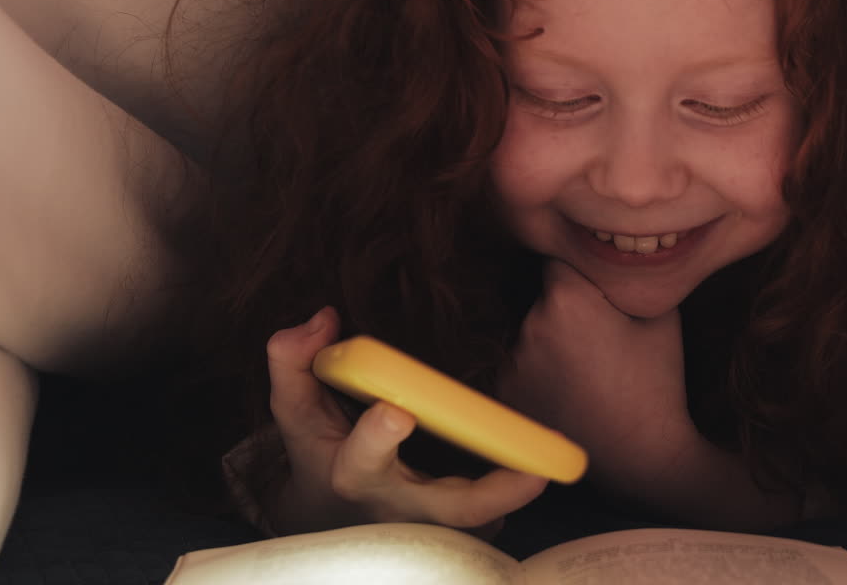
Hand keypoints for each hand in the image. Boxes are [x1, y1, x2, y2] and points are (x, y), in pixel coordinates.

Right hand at [262, 307, 546, 536]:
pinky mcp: (460, 528)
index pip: (362, 459)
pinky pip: (494, 517)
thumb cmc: (321, 450)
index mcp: (354, 473)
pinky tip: (539, 464)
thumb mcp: (295, 410)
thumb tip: (322, 319)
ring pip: (484, 520)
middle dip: (493, 494)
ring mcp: (433, 522)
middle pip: (450, 509)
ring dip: (518, 495)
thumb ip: (294, 360)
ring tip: (552, 461)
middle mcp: (398, 504)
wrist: (334, 511)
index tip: (396, 410)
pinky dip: (515, 495)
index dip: (378, 438)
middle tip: (534, 470)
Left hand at [496, 261, 694, 476]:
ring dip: (547, 340)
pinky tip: (568, 389)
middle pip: (540, 297)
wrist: (641, 456)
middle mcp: (529, 325)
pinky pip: (517, 365)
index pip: (558, 258)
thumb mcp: (660, 317)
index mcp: (567, 299)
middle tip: (596, 338)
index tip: (593, 286)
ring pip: (528, 331)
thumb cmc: (656, 383)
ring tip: (585, 370)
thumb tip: (614, 253)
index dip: (577, 269)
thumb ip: (630, 278)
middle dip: (563, 307)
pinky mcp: (503, 393)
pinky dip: (536, 371)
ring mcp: (511, 362)